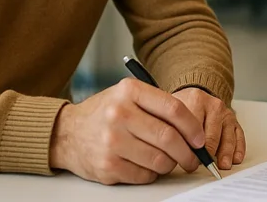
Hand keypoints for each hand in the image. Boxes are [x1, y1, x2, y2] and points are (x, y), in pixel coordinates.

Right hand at [49, 78, 204, 184]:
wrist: (67, 133)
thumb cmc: (105, 113)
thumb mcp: (128, 96)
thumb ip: (157, 106)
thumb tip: (193, 131)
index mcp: (129, 91)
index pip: (173, 109)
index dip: (193, 127)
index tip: (199, 139)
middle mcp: (119, 114)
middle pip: (169, 138)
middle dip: (188, 153)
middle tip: (193, 159)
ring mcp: (112, 141)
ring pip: (159, 160)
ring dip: (170, 165)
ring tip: (169, 161)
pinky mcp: (107, 165)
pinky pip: (144, 175)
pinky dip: (152, 174)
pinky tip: (147, 166)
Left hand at [172, 87, 245, 169]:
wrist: (194, 98)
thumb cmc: (183, 109)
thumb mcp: (174, 112)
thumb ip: (175, 129)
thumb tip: (177, 152)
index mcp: (197, 101)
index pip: (194, 127)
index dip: (190, 146)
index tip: (188, 159)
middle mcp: (214, 106)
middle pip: (213, 134)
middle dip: (208, 153)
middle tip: (202, 165)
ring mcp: (226, 113)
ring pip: (228, 136)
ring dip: (226, 153)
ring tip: (223, 164)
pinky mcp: (234, 121)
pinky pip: (239, 136)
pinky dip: (238, 149)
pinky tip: (235, 158)